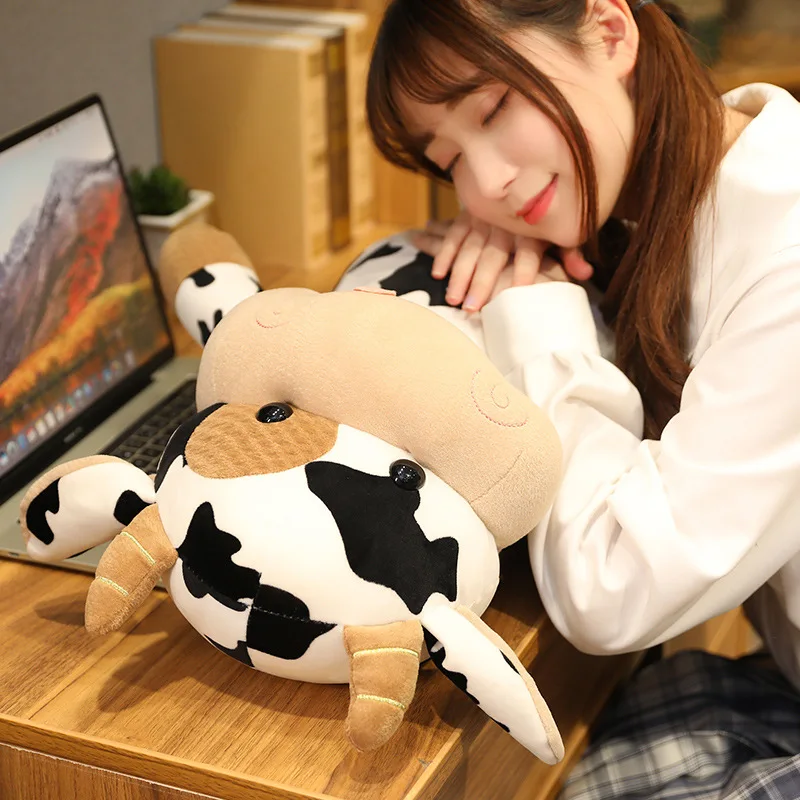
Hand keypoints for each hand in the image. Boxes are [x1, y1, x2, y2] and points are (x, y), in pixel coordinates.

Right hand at [411, 212, 592, 311]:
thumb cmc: (544, 219)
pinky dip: (445, 252)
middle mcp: (506, 224)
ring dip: (459, 274)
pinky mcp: (468, 215)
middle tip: (472, 308)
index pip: (529, 253)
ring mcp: (484, 219)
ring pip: (469, 248)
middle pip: (493, 256)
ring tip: (452, 299)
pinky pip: (454, 234)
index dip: (525, 271)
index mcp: (531, 229)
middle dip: (481, 282)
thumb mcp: (561, 233)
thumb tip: (587, 273)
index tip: (519, 292)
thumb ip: (571, 254)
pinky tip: (438, 273)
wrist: (525, 177)